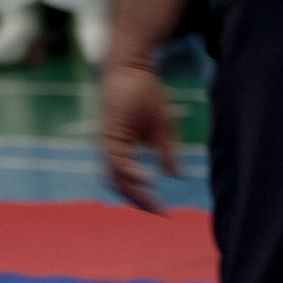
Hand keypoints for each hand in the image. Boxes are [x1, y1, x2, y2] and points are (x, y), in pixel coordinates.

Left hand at [99, 62, 179, 212]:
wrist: (133, 69)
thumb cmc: (146, 96)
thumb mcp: (163, 130)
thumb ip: (166, 153)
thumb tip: (175, 176)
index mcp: (120, 151)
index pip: (128, 182)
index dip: (144, 198)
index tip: (163, 212)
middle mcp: (109, 150)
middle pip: (118, 185)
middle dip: (139, 201)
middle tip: (159, 213)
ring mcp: (107, 142)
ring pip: (114, 176)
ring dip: (133, 192)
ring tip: (152, 203)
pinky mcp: (108, 133)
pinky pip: (115, 160)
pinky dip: (129, 172)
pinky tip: (147, 180)